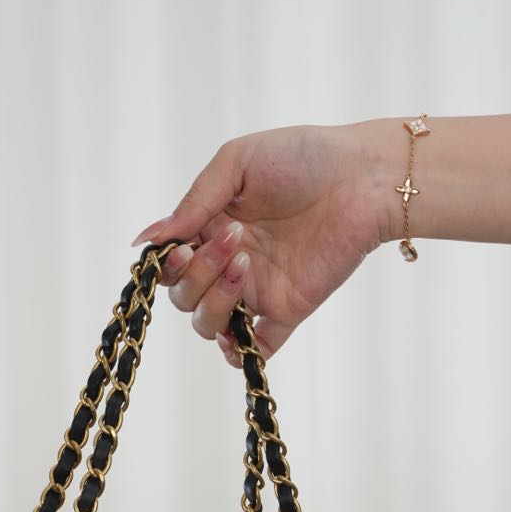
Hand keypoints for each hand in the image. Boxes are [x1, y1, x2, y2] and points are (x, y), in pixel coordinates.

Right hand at [130, 122, 394, 362]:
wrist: (363, 177)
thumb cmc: (303, 158)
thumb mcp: (237, 163)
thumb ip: (194, 201)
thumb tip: (147, 239)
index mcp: (210, 228)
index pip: (169, 265)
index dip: (167, 264)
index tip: (181, 246)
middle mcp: (227, 263)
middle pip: (184, 297)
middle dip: (198, 273)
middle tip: (233, 238)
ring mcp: (256, 290)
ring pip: (209, 323)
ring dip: (216, 300)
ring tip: (244, 261)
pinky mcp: (286, 311)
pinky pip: (253, 349)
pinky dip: (237, 353)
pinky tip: (235, 338)